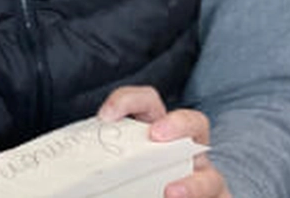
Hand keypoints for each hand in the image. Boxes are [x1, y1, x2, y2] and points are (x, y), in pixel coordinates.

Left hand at [97, 87, 231, 197]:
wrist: (162, 195)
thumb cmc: (137, 184)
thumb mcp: (121, 167)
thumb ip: (110, 163)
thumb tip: (78, 170)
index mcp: (158, 135)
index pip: (148, 102)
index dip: (128, 101)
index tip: (105, 116)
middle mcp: (186, 152)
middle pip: (194, 123)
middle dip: (178, 124)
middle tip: (156, 135)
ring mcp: (205, 180)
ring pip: (212, 177)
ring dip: (194, 186)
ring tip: (170, 193)